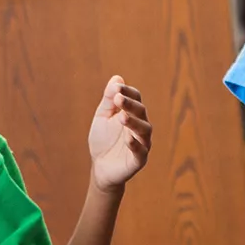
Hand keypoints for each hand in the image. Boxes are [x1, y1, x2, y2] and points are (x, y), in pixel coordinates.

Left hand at [88, 76, 152, 193]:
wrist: (101, 167)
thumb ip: (109, 100)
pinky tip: (127, 138)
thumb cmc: (103, 140)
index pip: (135, 98)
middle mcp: (140, 126)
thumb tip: (117, 78)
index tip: (117, 87)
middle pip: (141, 112)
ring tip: (122, 117)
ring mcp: (142, 143)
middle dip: (130, 104)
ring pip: (144, 130)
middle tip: (118, 99)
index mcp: (133, 114)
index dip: (127, 91)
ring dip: (134, 122)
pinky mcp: (139, 160)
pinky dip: (135, 144)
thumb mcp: (103, 117)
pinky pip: (141, 151)